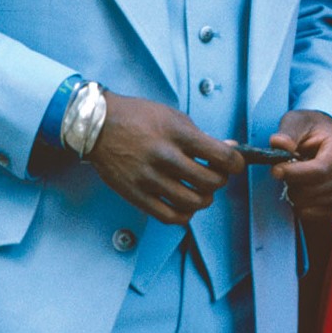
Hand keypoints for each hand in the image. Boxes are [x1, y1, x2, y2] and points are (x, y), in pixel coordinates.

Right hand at [87, 92, 243, 223]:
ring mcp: (148, 178)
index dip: (236, 163)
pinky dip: (184, 214)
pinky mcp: (136, 194)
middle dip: (220, 180)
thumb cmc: (136, 117)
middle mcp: (163, 156)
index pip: (221, 156)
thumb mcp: (172, 116)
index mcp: (176, 133)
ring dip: (204, 199)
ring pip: (193, 202)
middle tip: (216, 176)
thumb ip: (201, 136)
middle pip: (210, 182)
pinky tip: (184, 204)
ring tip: (201, 191)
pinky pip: (169, 216)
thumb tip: (230, 149)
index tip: (234, 164)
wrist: (96, 125)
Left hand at [270, 109, 331, 223]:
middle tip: (284, 172)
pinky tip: (299, 195)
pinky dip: (304, 209)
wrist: (322, 140)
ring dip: (296, 196)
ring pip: (315, 204)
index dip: (295, 173)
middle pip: (316, 190)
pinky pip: (319, 216)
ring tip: (294, 180)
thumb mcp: (296, 121)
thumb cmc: (309, 130)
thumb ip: (288, 132)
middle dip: (293, 184)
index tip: (276, 171)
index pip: (320, 170)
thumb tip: (280, 144)